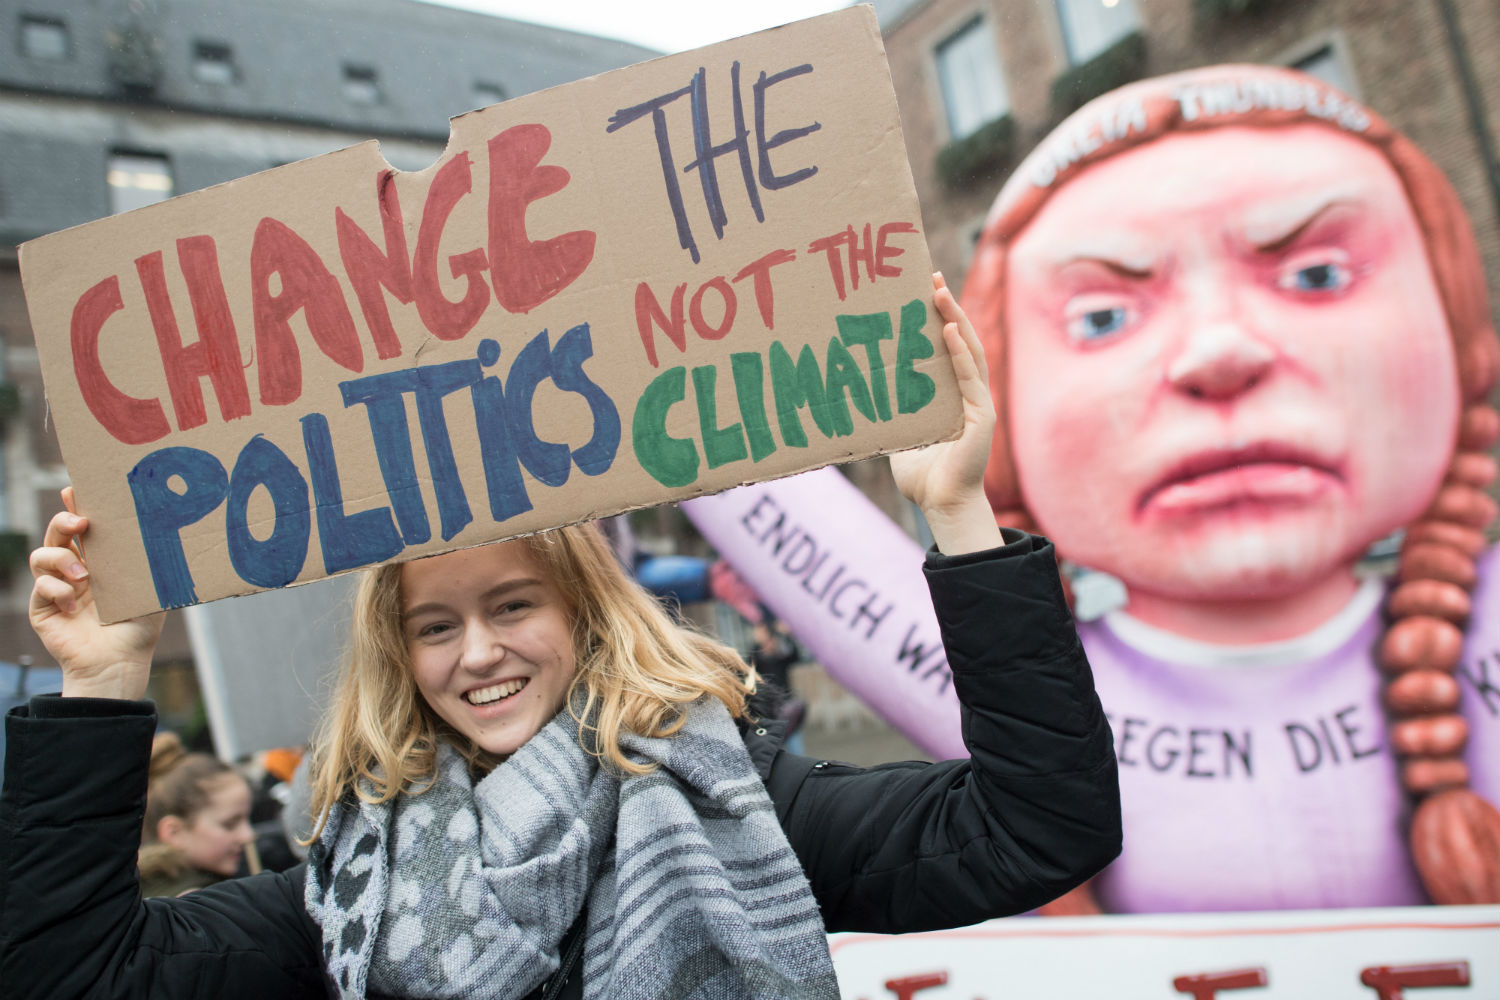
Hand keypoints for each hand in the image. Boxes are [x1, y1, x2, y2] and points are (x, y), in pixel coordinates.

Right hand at [29, 488, 162, 699]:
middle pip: (58, 532)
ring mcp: (56, 587)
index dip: (76, 504)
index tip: (76, 488)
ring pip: (41, 555)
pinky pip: (40, 586)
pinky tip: (75, 604)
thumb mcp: (150, 588)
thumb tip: (167, 528)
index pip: (83, 527)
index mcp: (100, 561)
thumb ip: (150, 562)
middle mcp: (75, 569)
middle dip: (64, 520)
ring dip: (60, 559)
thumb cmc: (139, 627)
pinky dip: (57, 590)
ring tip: (84, 576)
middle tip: (81, 521)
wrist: (119, 662)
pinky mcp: (43, 608)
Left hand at [889, 274, 1002, 554]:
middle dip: (948, 307)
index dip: (940, 317)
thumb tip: (859, 399)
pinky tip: (949, 331)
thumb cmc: (921, 476)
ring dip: (956, 320)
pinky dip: (959, 353)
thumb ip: (890, 415)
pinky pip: (970, 377)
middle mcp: (968, 392)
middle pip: (961, 340)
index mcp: (952, 394)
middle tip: (930, 277)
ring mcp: (978, 402)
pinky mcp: (982, 415)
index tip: (924, 289)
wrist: (941, 503)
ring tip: (940, 293)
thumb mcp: (899, 435)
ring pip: (969, 351)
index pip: (948, 346)